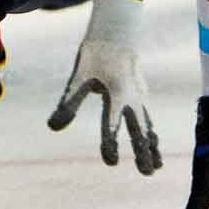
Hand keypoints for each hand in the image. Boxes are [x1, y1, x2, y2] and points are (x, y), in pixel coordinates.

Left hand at [47, 0, 161, 173]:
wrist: (116, 35)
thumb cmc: (94, 57)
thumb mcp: (78, 78)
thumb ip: (68, 103)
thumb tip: (53, 128)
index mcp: (117, 94)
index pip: (112, 125)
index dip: (110, 144)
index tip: (110, 162)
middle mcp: (133, 98)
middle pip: (140, 130)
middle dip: (143, 152)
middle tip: (146, 174)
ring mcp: (141, 97)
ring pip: (149, 126)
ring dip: (152, 147)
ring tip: (156, 167)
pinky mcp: (142, 96)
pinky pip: (150, 119)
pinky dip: (153, 134)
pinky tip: (154, 146)